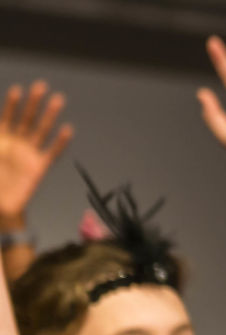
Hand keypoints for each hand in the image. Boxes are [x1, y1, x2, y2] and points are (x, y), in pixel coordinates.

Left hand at [0, 81, 72, 224]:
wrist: (0, 205)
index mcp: (0, 139)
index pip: (7, 117)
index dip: (11, 105)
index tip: (18, 90)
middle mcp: (16, 143)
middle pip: (26, 118)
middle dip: (33, 103)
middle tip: (41, 86)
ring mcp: (29, 154)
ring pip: (41, 130)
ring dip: (49, 115)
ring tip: (58, 99)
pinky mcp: (39, 167)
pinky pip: (52, 152)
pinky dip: (59, 142)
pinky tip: (66, 129)